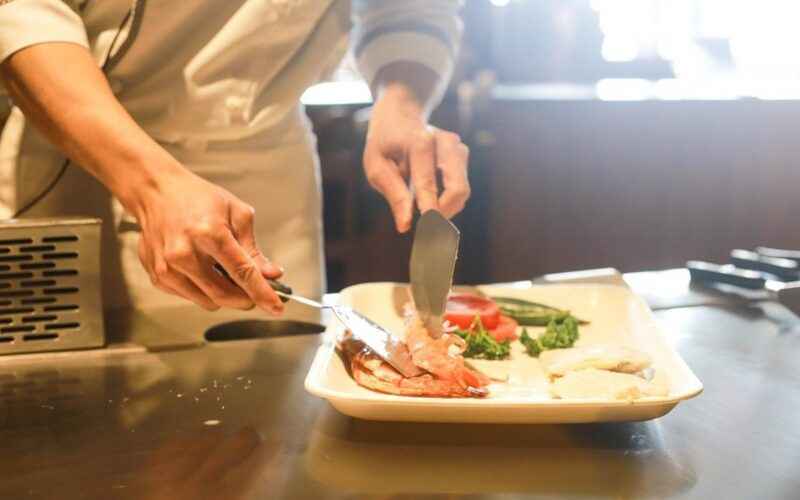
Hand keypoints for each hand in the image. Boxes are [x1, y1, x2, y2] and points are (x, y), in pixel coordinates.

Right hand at [126, 165, 284, 312]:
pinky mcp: (158, 277)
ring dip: (225, 295)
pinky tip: (204, 269)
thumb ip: (253, 249)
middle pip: (225, 295)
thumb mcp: (236, 213)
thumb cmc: (197, 198)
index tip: (277, 307)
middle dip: (246, 299)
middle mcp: (184, 253)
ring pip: (209, 302)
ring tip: (225, 271)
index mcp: (208, 233)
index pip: (242, 273)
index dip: (263, 293)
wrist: (156, 192)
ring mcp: (168, 268)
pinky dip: (205, 290)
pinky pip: (191, 297)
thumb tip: (270, 275)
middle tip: (256, 291)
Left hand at [363, 84, 469, 232]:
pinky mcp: (462, 154)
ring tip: (423, 211)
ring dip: (445, 209)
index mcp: (419, 143)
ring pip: (462, 191)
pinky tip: (429, 198)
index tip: (428, 232)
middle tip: (426, 230)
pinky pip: (460, 187)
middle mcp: (444, 142)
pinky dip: (446, 200)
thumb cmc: (384, 142)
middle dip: (444, 214)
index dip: (430, 210)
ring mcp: (457, 147)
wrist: (401, 113)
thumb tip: (405, 225)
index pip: (428, 182)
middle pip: (458, 189)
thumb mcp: (376, 165)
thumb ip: (393, 193)